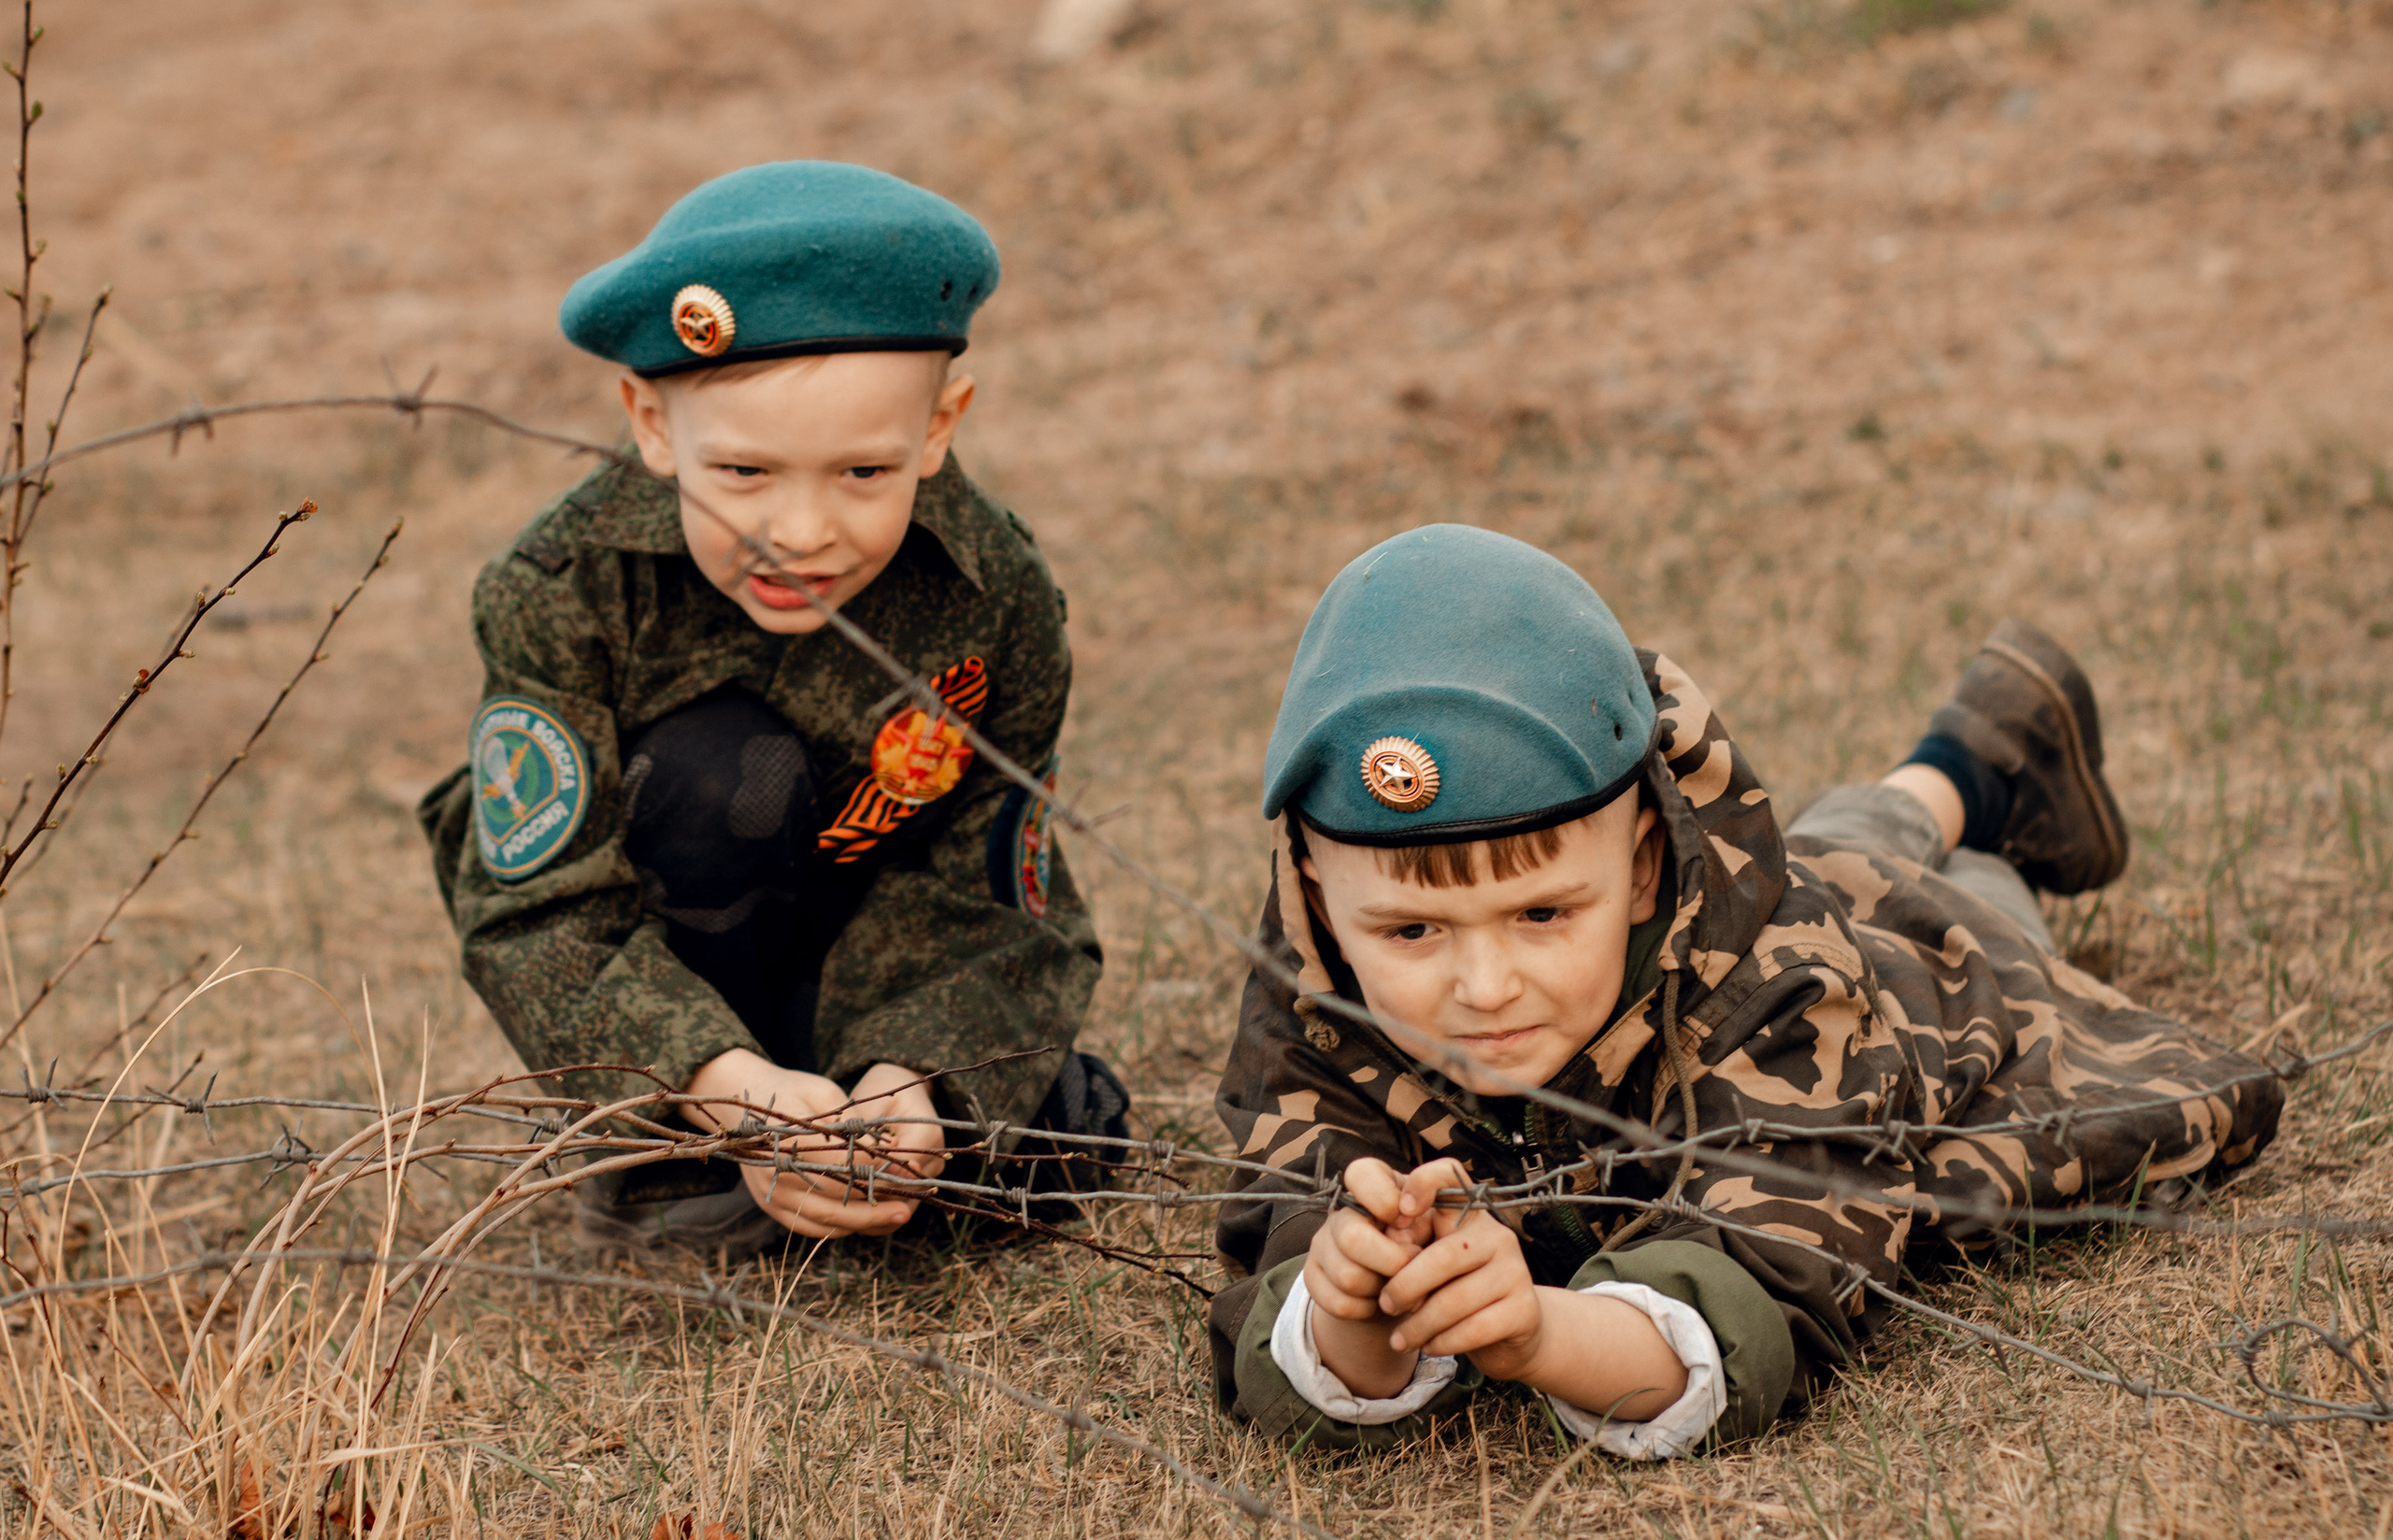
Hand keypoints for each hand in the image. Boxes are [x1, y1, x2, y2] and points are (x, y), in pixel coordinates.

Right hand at [683, 1051, 945, 1237]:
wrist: (742, 1098)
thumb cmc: (790, 1090)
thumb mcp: (823, 1093)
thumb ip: (848, 1122)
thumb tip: (881, 1151)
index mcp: (787, 1143)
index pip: (840, 1170)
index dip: (874, 1177)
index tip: (903, 1179)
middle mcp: (775, 1175)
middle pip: (832, 1205)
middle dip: (873, 1212)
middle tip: (905, 1210)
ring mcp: (769, 1195)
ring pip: (822, 1222)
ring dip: (860, 1224)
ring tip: (892, 1218)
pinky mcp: (769, 1206)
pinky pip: (808, 1226)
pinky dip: (838, 1226)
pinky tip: (864, 1221)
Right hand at [1302, 1157, 1430, 1398]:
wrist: (1408, 1282)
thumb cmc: (1431, 1239)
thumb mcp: (1443, 1215)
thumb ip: (1433, 1204)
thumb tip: (1407, 1219)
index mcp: (1372, 1185)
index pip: (1361, 1173)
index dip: (1384, 1199)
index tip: (1408, 1218)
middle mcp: (1341, 1212)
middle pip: (1351, 1237)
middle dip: (1392, 1261)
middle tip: (1414, 1265)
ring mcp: (1323, 1245)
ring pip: (1348, 1277)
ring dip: (1384, 1290)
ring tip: (1401, 1286)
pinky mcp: (1314, 1278)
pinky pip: (1340, 1304)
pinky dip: (1369, 1309)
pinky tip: (1381, 1300)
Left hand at [1369, 1157, 1689, 1419]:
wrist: (1511, 1334)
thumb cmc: (1458, 1291)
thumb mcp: (1433, 1264)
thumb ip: (1410, 1248)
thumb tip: (1385, 1245)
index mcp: (1470, 1214)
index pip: (1450, 1175)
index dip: (1422, 1183)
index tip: (1398, 1213)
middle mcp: (1497, 1236)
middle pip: (1443, 1257)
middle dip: (1405, 1286)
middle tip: (1385, 1305)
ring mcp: (1515, 1272)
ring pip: (1455, 1300)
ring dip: (1418, 1325)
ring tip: (1399, 1340)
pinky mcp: (1524, 1310)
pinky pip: (1473, 1329)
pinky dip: (1443, 1342)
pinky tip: (1429, 1346)